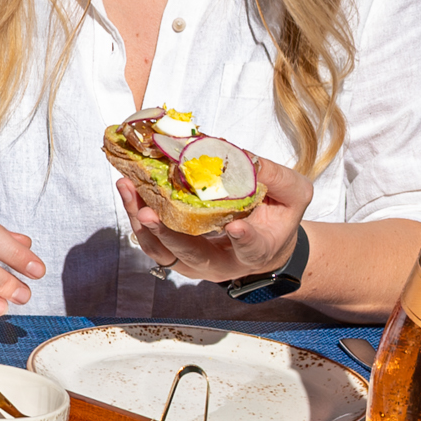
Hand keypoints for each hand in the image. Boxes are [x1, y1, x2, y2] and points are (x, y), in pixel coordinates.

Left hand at [118, 154, 313, 283]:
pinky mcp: (175, 251)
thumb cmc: (277, 218)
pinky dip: (136, 214)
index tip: (236, 228)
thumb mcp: (292, 196)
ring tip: (129, 190)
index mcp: (256, 251)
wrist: (264, 241)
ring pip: (163, 252)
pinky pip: (151, 240)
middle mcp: (222, 264)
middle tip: (150, 214)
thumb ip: (277, 179)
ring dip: (142, 223)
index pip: (251, 249)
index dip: (244, 240)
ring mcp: (194, 261)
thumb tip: (245, 157)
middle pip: (193, 257)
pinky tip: (129, 188)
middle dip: (169, 236)